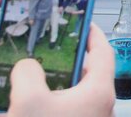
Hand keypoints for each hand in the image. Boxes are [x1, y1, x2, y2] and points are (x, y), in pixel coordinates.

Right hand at [0, 24, 114, 116]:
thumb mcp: (28, 100)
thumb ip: (27, 72)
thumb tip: (28, 66)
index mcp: (99, 91)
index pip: (104, 51)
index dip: (92, 34)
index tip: (81, 22)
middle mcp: (100, 106)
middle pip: (88, 72)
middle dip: (67, 59)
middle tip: (48, 47)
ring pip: (74, 94)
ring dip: (54, 83)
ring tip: (30, 73)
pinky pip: (66, 111)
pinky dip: (49, 102)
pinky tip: (27, 103)